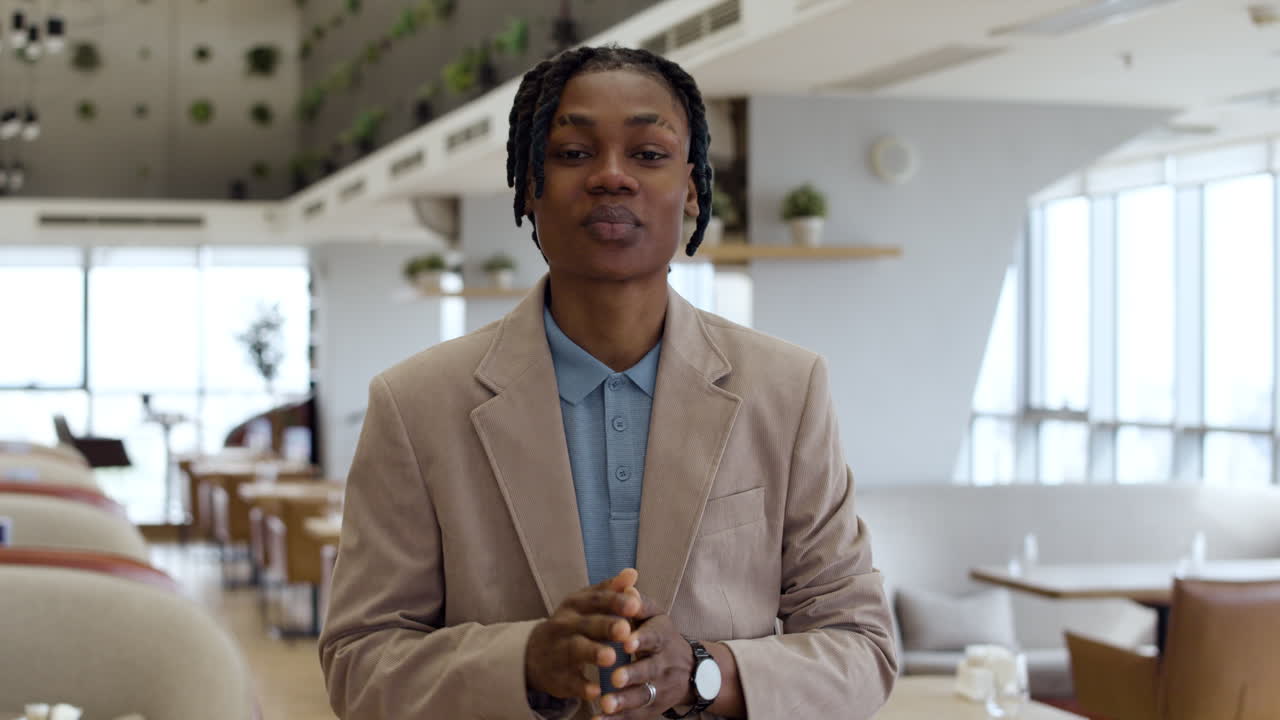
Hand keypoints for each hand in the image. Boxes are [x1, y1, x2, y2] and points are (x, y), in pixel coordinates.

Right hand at [526, 569, 642, 702]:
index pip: (596, 600)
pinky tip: (597, 691)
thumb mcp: (587, 604)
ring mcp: (559, 650)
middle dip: (606, 626)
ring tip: (611, 657)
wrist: (536, 653)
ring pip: (576, 650)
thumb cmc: (573, 623)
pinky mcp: (558, 676)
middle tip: (625, 629)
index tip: (636, 604)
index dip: (615, 601)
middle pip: (587, 624)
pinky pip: (570, 681)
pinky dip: (582, 686)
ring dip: (593, 653)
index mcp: (576, 604)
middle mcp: (565, 624)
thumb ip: (610, 590)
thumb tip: (633, 573)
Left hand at [595, 590, 693, 718]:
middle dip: (634, 673)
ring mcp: (661, 686)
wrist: (692, 670)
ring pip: (644, 695)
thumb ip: (638, 602)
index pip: (655, 636)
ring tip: (605, 704)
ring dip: (624, 701)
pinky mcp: (653, 706)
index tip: (626, 642)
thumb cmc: (658, 635)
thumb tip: (626, 583)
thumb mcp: (653, 615)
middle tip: (616, 678)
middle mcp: (666, 662)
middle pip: (651, 669)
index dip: (641, 639)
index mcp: (663, 634)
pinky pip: (636, 715)